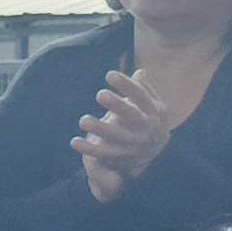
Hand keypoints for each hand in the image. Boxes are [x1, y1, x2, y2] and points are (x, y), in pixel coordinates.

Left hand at [72, 71, 177, 202]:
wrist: (156, 155)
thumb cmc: (148, 122)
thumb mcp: (152, 107)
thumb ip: (144, 90)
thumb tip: (140, 72)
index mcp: (154, 112)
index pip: (141, 96)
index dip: (127, 85)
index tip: (109, 75)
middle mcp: (147, 127)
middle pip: (132, 115)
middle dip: (117, 106)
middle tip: (99, 94)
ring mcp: (135, 144)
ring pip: (117, 136)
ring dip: (100, 129)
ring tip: (82, 120)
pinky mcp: (122, 157)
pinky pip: (104, 153)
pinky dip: (89, 148)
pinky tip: (74, 141)